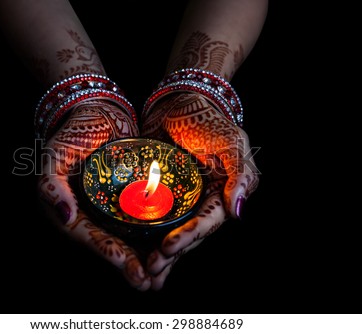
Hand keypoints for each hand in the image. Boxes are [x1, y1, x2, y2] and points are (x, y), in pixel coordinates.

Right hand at [38, 99, 150, 290]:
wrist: (99, 112)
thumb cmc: (74, 131)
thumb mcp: (56, 155)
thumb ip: (52, 185)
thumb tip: (64, 216)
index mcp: (69, 209)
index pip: (87, 235)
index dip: (106, 250)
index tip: (126, 263)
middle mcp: (90, 213)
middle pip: (109, 243)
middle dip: (128, 264)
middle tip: (147, 282)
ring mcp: (110, 208)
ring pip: (127, 238)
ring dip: (142, 257)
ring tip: (160, 276)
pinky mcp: (128, 198)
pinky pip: (139, 221)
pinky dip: (152, 236)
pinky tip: (167, 249)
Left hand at [142, 93, 258, 289]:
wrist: (179, 102)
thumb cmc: (208, 120)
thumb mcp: (231, 143)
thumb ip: (240, 175)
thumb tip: (238, 212)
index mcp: (221, 194)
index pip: (206, 221)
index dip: (189, 236)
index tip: (168, 247)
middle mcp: (200, 201)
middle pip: (187, 233)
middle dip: (171, 254)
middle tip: (152, 269)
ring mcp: (178, 199)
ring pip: (169, 231)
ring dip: (158, 253)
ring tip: (144, 271)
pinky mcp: (158, 193)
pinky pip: (151, 216)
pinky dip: (143, 234)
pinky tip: (133, 249)